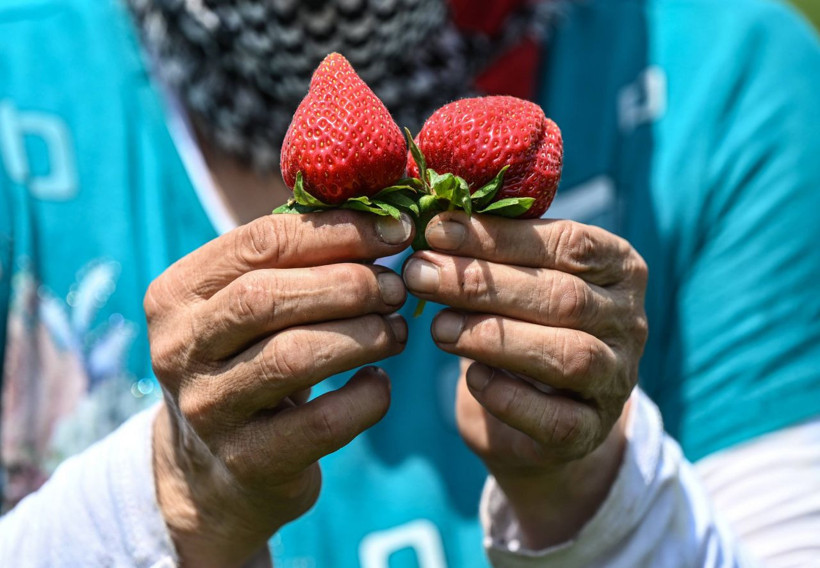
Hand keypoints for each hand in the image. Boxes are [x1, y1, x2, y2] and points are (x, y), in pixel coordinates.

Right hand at [145, 211, 412, 566]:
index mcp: (177, 293)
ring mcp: (208, 409)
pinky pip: (322, 422)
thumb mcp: (250, 306)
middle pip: (271, 297)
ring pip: (294, 356)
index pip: (259, 242)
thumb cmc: (250, 361)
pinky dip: (366, 397)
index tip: (396, 230)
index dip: (337, 231)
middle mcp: (179, 348)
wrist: (218, 469)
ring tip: (398, 329)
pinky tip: (380, 383)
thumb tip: (382, 210)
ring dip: (364, 335)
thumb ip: (294, 260)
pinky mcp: (247, 460)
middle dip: (350, 284)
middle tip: (398, 287)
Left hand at [403, 211, 647, 547]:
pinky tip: (472, 377)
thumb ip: (492, 251)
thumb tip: (430, 218)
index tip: (437, 230)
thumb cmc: (524, 325)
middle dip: (483, 283)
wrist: (542, 416)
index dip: (499, 236)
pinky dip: (510, 396)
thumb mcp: (517, 280)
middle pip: (563, 297)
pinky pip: (556, 418)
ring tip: (437, 328)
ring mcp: (617, 380)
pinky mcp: (591, 432)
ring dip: (494, 337)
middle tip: (419, 274)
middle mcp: (629, 322)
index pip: (568, 242)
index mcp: (619, 267)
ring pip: (567, 355)